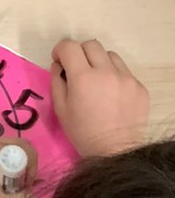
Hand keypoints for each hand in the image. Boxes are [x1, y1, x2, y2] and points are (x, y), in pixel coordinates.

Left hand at [0, 134, 38, 197]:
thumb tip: (38, 186)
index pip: (27, 150)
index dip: (31, 170)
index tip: (23, 188)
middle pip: (17, 146)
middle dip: (22, 166)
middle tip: (15, 188)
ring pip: (7, 147)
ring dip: (11, 164)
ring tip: (3, 186)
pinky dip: (0, 162)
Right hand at [51, 38, 149, 157]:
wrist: (115, 151)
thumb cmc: (83, 132)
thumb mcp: (60, 108)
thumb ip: (57, 81)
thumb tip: (59, 65)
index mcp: (83, 78)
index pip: (70, 46)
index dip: (61, 50)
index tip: (60, 61)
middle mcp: (107, 72)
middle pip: (91, 45)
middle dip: (80, 53)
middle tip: (77, 69)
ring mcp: (126, 79)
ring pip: (110, 55)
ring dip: (99, 62)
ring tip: (97, 80)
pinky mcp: (139, 87)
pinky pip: (124, 71)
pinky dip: (114, 76)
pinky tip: (111, 93)